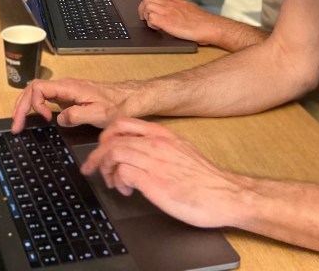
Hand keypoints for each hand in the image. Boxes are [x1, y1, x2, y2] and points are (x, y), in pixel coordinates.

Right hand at [11, 77, 133, 132]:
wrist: (128, 99)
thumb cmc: (116, 105)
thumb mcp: (99, 113)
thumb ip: (77, 115)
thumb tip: (58, 119)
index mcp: (68, 88)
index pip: (38, 88)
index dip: (34, 104)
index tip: (45, 119)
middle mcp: (63, 86)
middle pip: (32, 89)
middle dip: (21, 106)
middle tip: (16, 126)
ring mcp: (64, 91)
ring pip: (36, 93)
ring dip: (25, 106)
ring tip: (19, 122)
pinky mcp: (67, 97)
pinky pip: (45, 98)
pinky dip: (35, 108)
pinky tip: (35, 118)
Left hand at [82, 117, 245, 227]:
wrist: (225, 195)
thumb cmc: (205, 179)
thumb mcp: (181, 151)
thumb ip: (159, 148)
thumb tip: (138, 155)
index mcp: (162, 134)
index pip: (122, 123)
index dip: (105, 136)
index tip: (100, 149)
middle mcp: (156, 143)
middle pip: (112, 139)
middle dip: (97, 155)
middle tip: (93, 169)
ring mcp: (154, 161)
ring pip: (113, 153)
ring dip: (106, 169)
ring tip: (114, 183)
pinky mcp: (153, 181)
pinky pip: (122, 173)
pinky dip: (118, 182)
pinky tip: (126, 191)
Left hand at [138, 0, 223, 44]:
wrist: (207, 26)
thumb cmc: (201, 21)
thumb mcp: (188, 8)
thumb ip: (178, 7)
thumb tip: (172, 12)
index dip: (150, 4)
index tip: (150, 11)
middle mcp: (169, 3)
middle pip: (148, 0)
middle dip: (143, 9)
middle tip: (144, 18)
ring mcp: (167, 11)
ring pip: (147, 7)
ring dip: (146, 16)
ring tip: (152, 24)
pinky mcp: (165, 21)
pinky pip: (150, 19)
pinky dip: (151, 24)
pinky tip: (158, 29)